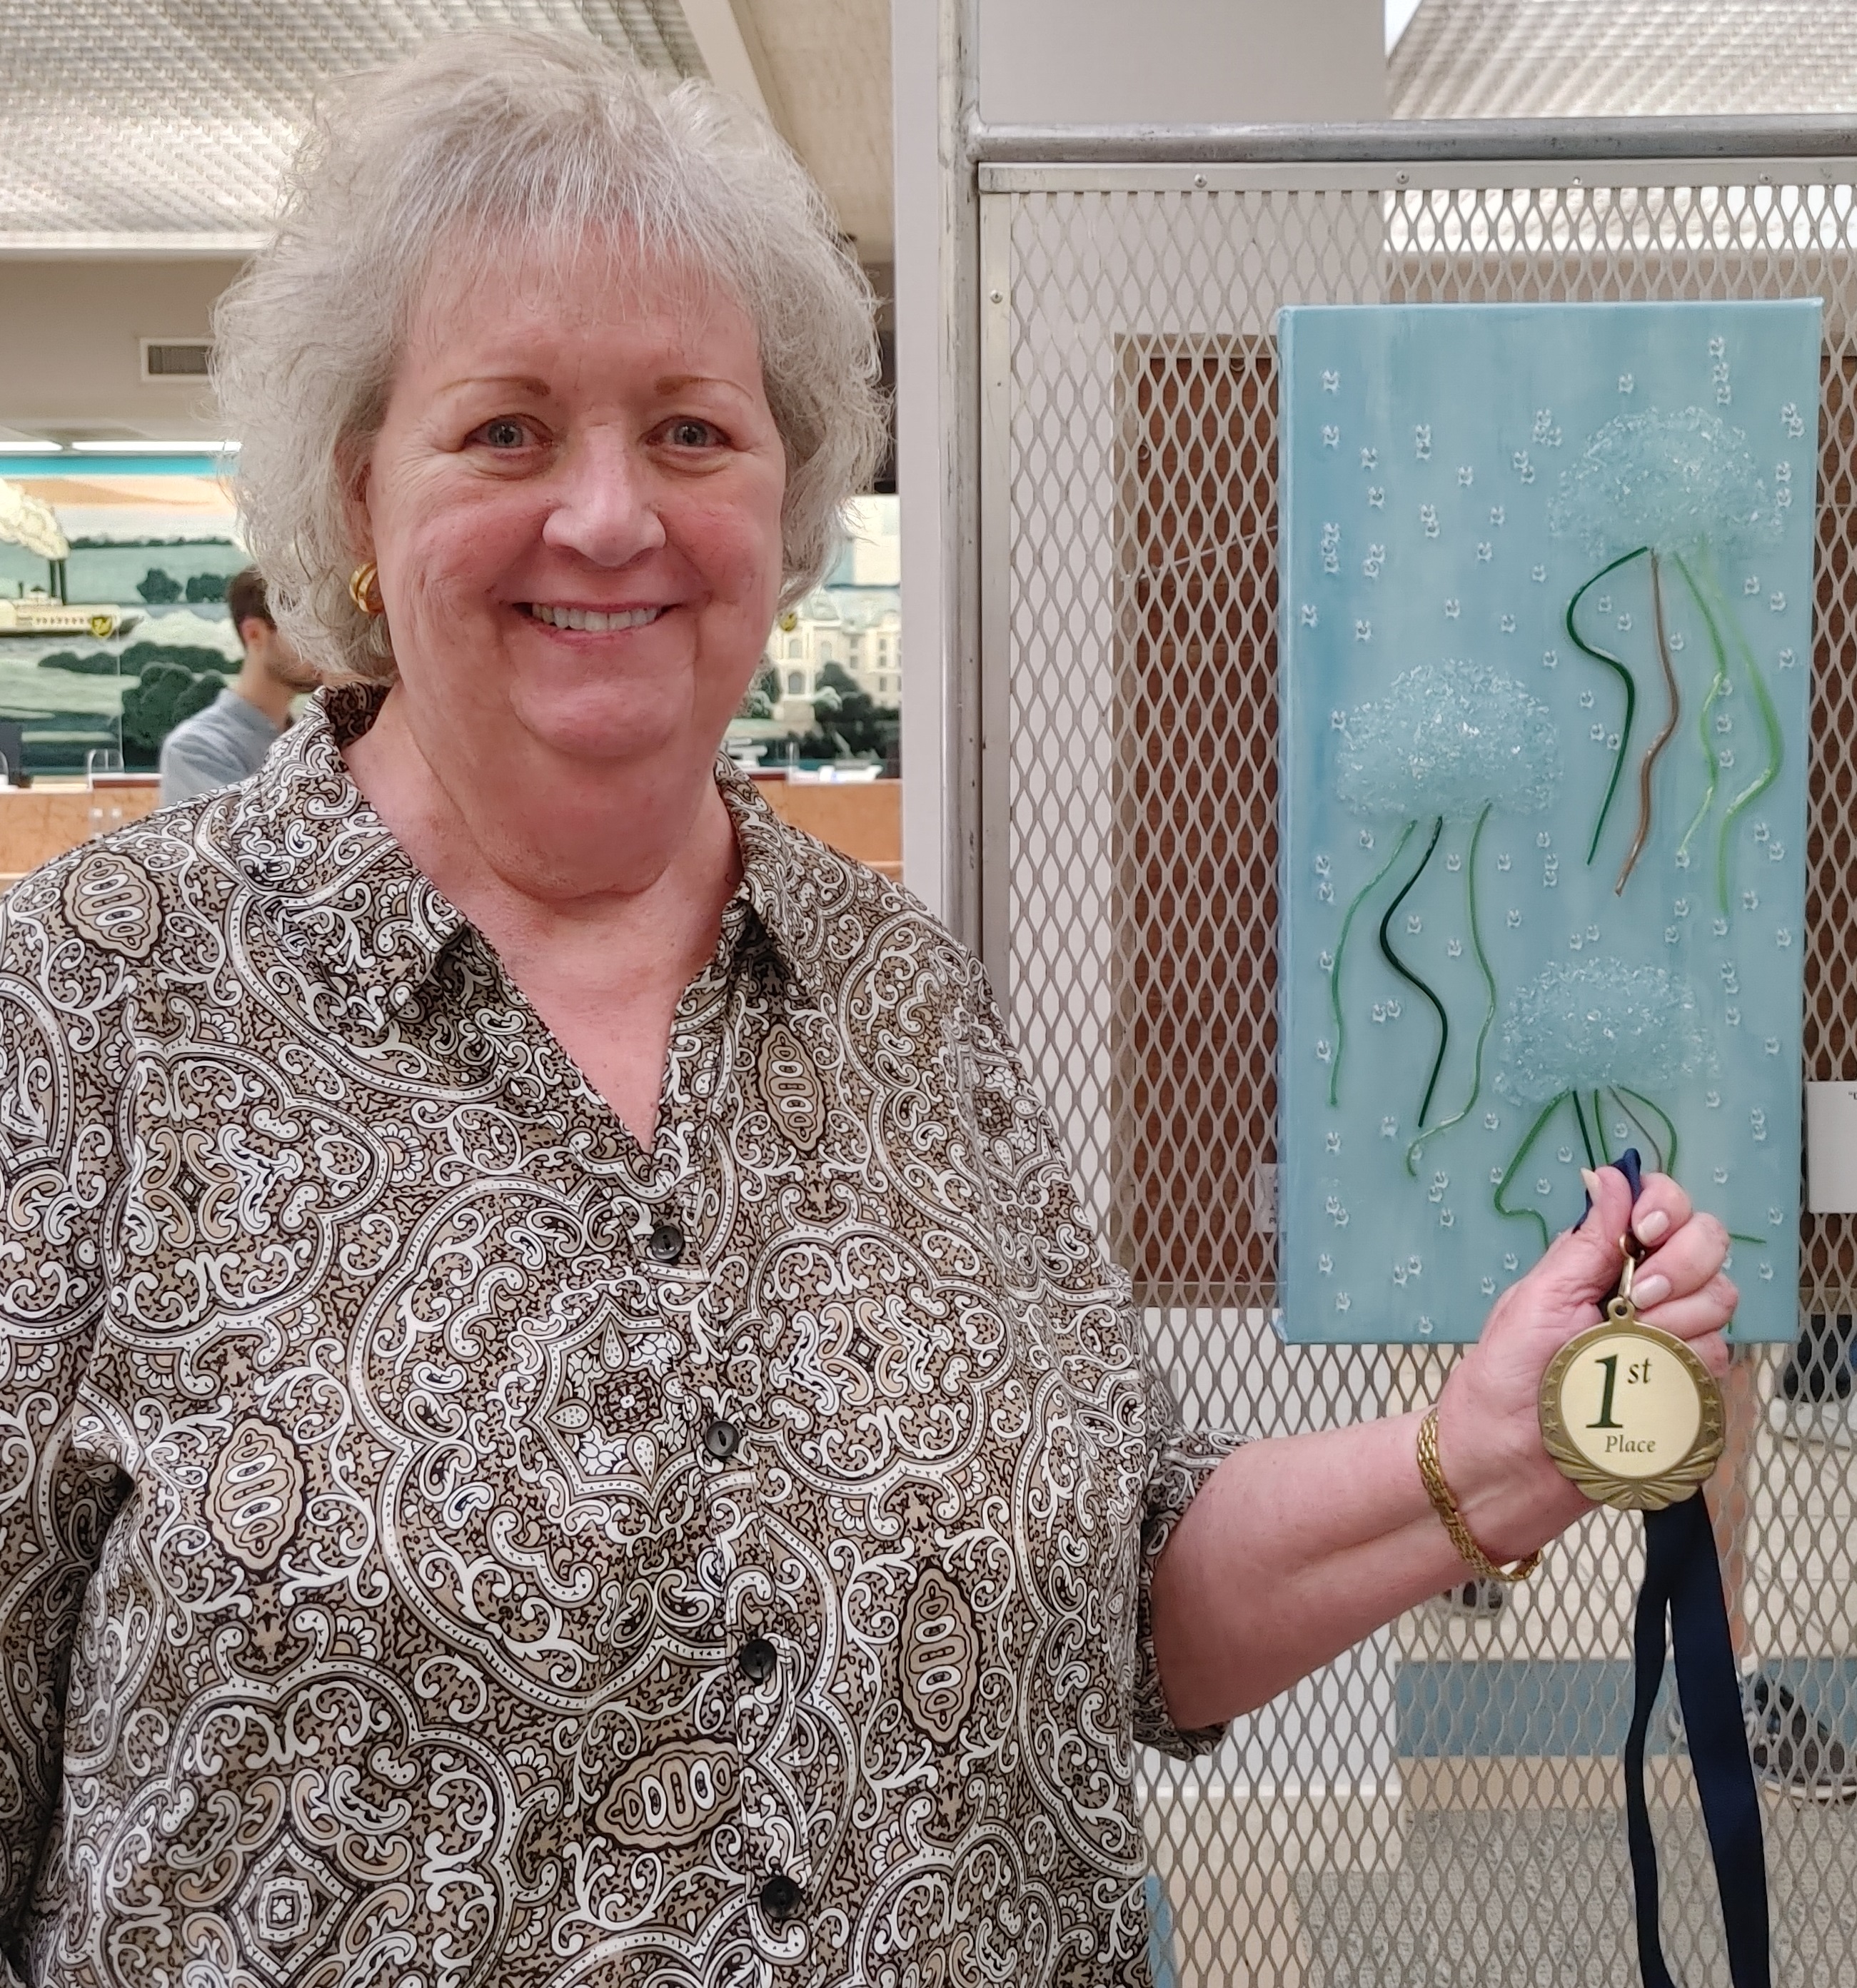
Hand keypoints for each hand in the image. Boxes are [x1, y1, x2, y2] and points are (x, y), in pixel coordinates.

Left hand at [1432, 1165, 1735, 1562]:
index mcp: (1604, 1262)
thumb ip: (1586, 1242)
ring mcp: (1672, 1340)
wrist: (1505, 1463)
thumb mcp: (1538, 1298)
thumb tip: (1610, 1174)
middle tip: (1631, 1300)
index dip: (1668, 1207)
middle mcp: (1646, 1293)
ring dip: (1671, 1322)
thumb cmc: (1504, 1380)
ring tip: (1617, 1351)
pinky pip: (1715, 1357)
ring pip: (1719, 1301)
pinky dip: (1678, 1365)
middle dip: (1678, 1265)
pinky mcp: (1686, 1387)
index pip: (1666, 1208)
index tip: (1644, 1230)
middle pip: (1710, 1245)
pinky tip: (1639, 1382)